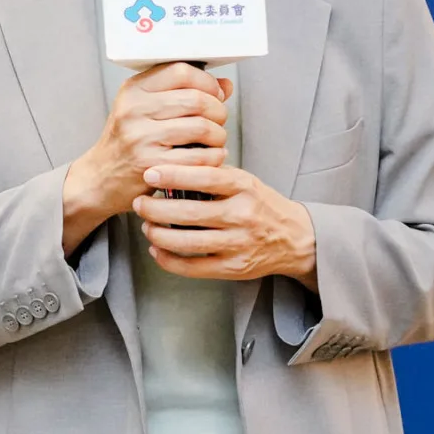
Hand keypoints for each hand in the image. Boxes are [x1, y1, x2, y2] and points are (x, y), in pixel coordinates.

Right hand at [61, 62, 231, 254]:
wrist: (101, 178)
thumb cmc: (127, 141)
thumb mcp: (145, 109)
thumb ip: (183, 93)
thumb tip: (225, 85)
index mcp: (134, 89)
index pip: (181, 71)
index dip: (207, 81)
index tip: (215, 93)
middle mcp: (134, 110)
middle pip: (196, 99)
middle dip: (218, 110)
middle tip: (219, 119)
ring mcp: (141, 138)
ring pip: (202, 127)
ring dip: (219, 135)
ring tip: (216, 140)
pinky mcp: (151, 165)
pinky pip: (198, 157)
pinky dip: (214, 157)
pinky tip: (212, 157)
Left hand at [133, 163, 318, 288]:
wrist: (294, 238)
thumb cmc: (261, 204)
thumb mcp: (245, 181)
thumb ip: (214, 175)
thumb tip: (172, 165)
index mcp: (244, 187)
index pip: (205, 178)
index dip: (174, 175)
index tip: (150, 173)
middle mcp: (242, 215)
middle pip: (190, 212)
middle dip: (156, 208)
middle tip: (139, 202)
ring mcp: (238, 244)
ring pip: (188, 242)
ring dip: (158, 235)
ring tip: (146, 226)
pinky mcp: (233, 268)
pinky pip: (194, 267)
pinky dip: (169, 260)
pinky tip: (157, 250)